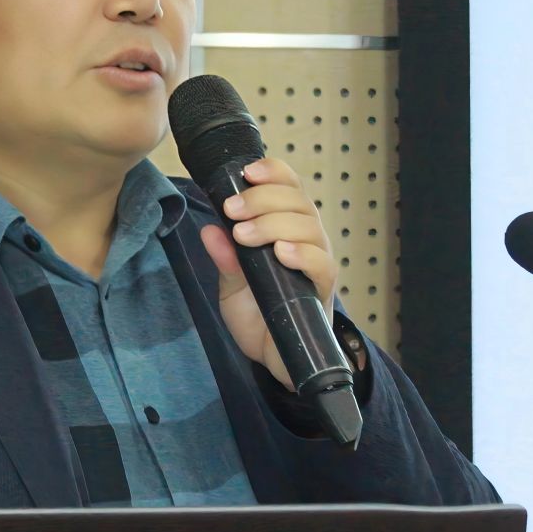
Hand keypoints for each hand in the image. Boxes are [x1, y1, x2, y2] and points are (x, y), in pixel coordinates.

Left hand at [197, 157, 339, 388]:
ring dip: (274, 223)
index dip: (273, 173)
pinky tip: (281, 253)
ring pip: (309, 226)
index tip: (247, 173)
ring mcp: (317, 263)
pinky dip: (301, 254)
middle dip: (262, 199)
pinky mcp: (323, 290)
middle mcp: (307, 239)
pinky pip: (321, 263)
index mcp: (287, 228)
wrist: (275, 358)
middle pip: (297, 201)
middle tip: (232, 210)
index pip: (289, 187)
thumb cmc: (259, 315)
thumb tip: (209, 230)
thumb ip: (225, 259)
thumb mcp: (232, 285)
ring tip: (245, 235)